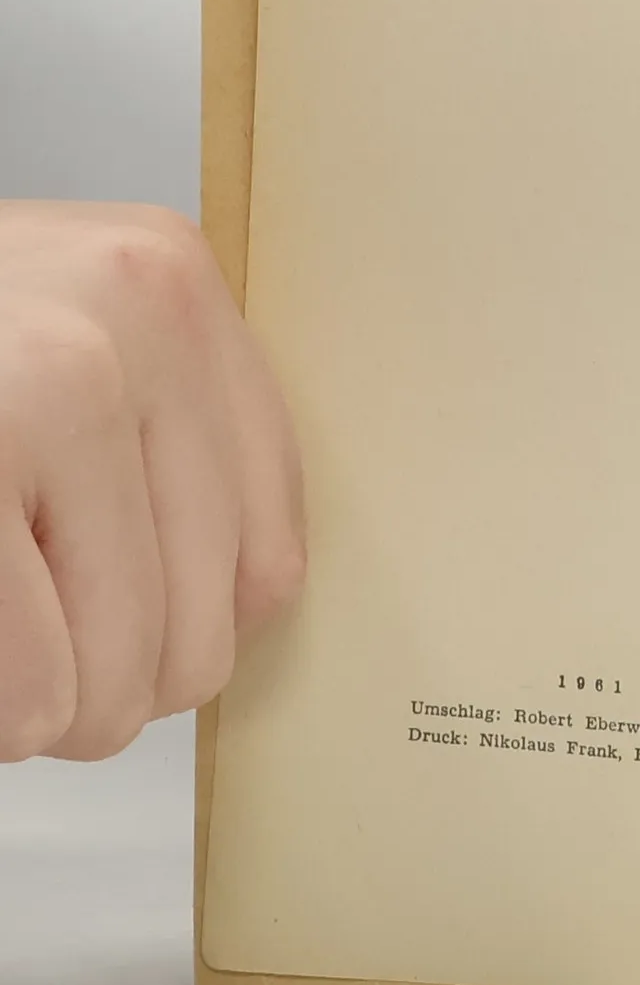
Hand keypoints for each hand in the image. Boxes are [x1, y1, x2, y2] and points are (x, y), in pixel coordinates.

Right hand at [0, 203, 303, 760]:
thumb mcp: (52, 351)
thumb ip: (155, 450)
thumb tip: (249, 610)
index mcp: (169, 282)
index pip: (269, 560)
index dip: (169, 629)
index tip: (82, 611)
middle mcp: (132, 311)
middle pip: (205, 635)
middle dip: (95, 679)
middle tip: (13, 628)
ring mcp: (53, 378)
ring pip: (119, 682)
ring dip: (34, 701)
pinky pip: (34, 690)